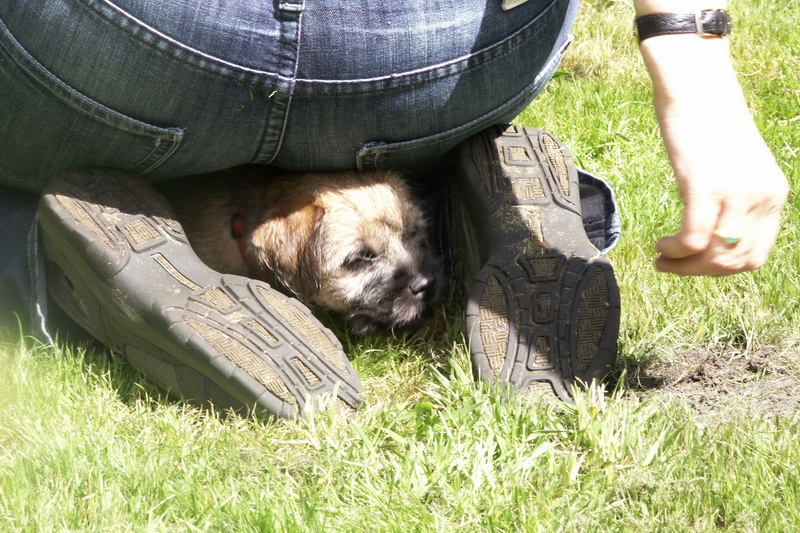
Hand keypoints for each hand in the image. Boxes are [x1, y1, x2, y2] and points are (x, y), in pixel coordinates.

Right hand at [639, 34, 788, 275]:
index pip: (755, 255)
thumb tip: (711, 232)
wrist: (696, 85)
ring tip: (661, 256)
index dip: (720, 270)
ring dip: (683, 266)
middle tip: (669, 264)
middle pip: (733, 262)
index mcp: (773, 193)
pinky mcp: (705, 187)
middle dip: (698, 272)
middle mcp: (762, 197)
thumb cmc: (708, 120)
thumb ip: (732, 197)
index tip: (692, 264)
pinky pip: (692, 240)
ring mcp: (736, 193)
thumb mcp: (732, 166)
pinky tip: (660, 245)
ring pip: (713, 256)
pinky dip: (674, 251)